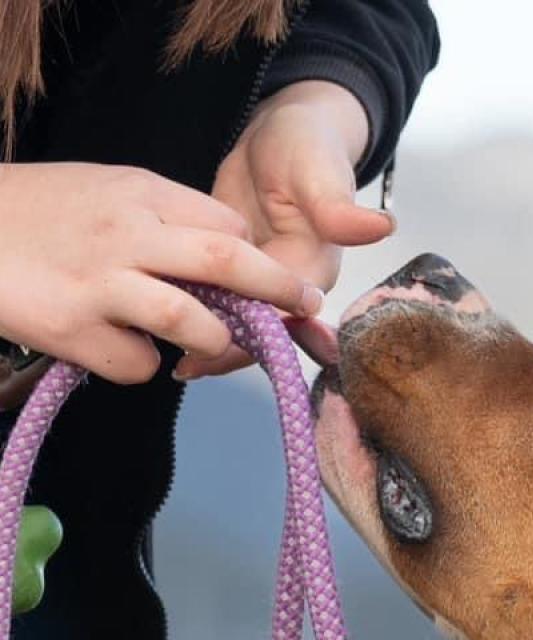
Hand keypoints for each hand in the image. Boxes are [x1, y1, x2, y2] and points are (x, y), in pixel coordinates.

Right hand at [0, 161, 321, 407]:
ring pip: (191, 320)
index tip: (273, 282)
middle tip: (306, 307)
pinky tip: (119, 350)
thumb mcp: (104, 190)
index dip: (258, 258)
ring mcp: (99, 282)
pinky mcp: (71, 328)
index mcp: (140, 192)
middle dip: (280, 290)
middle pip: (229, 262)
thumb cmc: (36, 211)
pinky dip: (141, 367)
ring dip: (213, 342)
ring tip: (205, 344)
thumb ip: (163, 216)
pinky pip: (136, 365)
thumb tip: (227, 250)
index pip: (227, 225)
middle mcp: (127, 234)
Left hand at [177, 81, 394, 379]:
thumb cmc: (307, 147)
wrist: (286, 131)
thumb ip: (340, 208)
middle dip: (222, 350)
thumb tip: (383, 226)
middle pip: (258, 334)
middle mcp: (291, 288)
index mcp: (313, 273)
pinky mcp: (236, 272)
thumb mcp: (319, 173)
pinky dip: (191, 310)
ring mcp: (262, 283)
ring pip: (234, 323)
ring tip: (166, 356)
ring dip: (204, 336)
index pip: (283, 322)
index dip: (250, 342)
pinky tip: (159, 321)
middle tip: (181, 367)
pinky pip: (216, 301)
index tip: (210, 352)